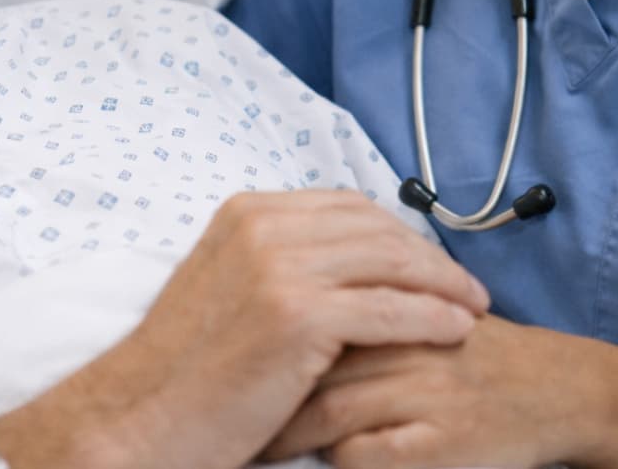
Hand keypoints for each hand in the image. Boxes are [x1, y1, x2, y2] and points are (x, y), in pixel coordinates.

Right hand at [0, 189, 488, 468]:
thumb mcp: (227, 283)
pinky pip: (388, 309)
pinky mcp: (298, 315)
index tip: (427, 257)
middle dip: (427, 253)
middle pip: (373, 226)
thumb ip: (278, 258)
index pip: (344, 205)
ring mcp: (280, 266)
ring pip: (389, 261)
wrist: (144, 412)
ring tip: (473, 306)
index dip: (395, 230)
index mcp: (246, 212)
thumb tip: (342, 261)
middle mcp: (264, 226)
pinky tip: (455, 329)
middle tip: (464, 283)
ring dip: (441, 282)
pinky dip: (431, 316)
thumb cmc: (188, 364)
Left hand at [260, 314, 613, 468]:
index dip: (260, 338)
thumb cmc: (462, 347)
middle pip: (309, 360)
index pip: (305, 307)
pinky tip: (320, 462)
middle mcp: (402, 338)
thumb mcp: (404, 309)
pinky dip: (336, 461)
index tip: (224, 367)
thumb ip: (349, 299)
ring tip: (257, 445)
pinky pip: (366, 456)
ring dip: (288, 433)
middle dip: (263, 391)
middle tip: (228, 411)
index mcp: (389, 296)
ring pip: (331, 411)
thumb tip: (269, 310)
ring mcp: (422, 390)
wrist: (549, 388)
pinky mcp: (441, 442)